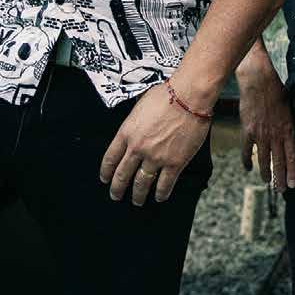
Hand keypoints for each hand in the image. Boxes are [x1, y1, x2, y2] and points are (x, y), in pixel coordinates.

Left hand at [99, 81, 210, 206]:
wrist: (189, 96)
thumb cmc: (167, 94)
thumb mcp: (141, 104)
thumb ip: (134, 121)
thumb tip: (135, 125)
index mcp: (127, 132)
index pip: (110, 158)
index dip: (106, 171)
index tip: (105, 179)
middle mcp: (138, 148)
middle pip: (122, 175)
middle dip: (118, 188)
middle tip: (116, 195)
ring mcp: (156, 157)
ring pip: (141, 183)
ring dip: (138, 195)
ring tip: (137, 200)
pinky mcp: (174, 163)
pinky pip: (165, 184)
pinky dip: (161, 193)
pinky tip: (160, 197)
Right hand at [238, 61, 294, 190]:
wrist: (258, 81)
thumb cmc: (275, 90)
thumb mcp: (289, 106)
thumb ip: (288, 122)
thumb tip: (289, 131)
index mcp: (288, 129)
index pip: (292, 156)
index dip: (293, 171)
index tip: (293, 184)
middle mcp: (275, 135)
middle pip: (279, 162)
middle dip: (280, 178)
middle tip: (281, 190)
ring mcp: (261, 134)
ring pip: (264, 159)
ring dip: (266, 173)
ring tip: (267, 182)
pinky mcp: (248, 131)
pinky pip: (247, 151)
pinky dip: (247, 160)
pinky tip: (248, 167)